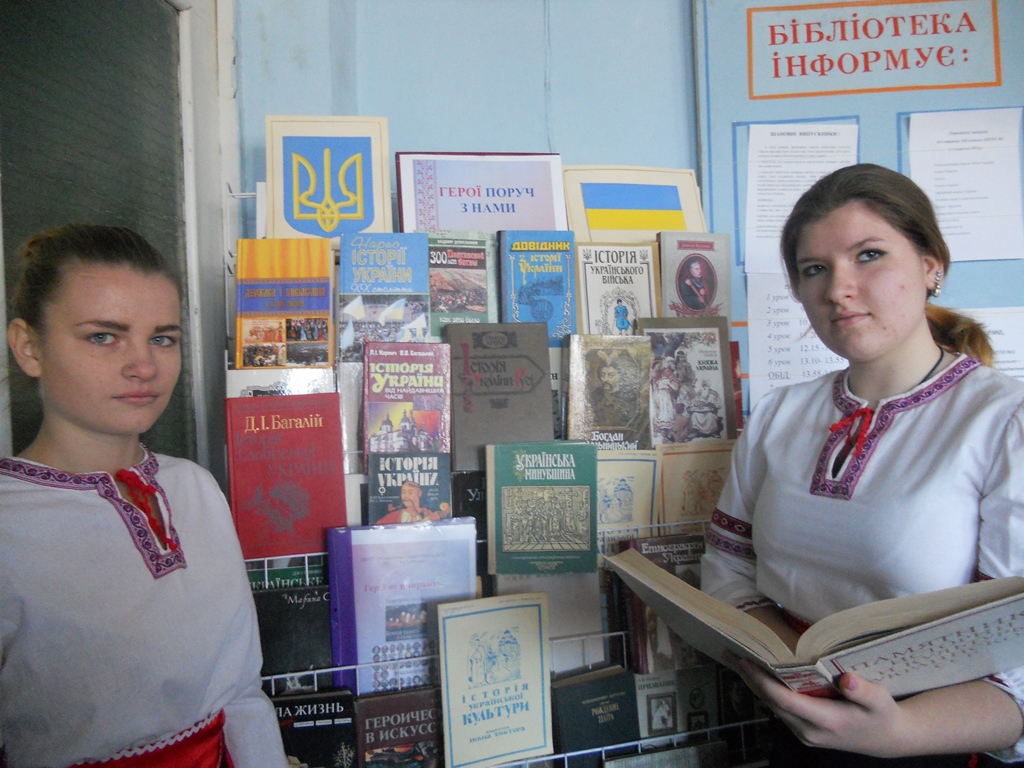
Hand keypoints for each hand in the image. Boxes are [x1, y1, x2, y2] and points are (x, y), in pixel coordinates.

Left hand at [726, 655, 908, 757]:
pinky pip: (779, 710)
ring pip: (771, 706)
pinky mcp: (804, 732)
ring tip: (735, 660)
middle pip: (771, 702)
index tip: (746, 661)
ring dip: (753, 684)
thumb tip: (848, 680)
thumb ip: (865, 692)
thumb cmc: (883, 716)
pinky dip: (765, 691)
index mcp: (825, 721)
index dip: (762, 681)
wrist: (887, 740)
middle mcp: (809, 731)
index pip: (784, 700)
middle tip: (730, 653)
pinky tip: (756, 675)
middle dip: (749, 677)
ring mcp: (805, 734)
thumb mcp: (881, 702)